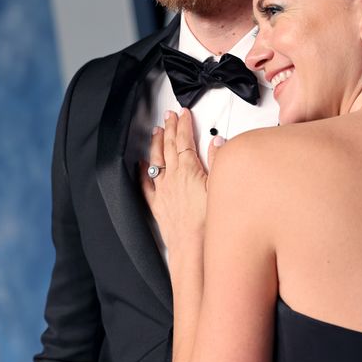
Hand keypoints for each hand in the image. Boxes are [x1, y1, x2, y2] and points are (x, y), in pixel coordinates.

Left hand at [141, 109, 220, 249]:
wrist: (193, 247)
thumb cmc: (208, 222)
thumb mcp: (220, 187)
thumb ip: (218, 162)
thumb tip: (217, 143)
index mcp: (188, 170)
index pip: (184, 140)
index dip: (183, 125)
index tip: (183, 114)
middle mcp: (172, 177)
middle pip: (169, 146)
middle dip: (169, 128)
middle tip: (169, 116)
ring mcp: (163, 191)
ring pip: (156, 160)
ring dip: (157, 144)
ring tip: (156, 132)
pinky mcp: (158, 205)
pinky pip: (146, 184)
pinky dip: (143, 171)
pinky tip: (142, 164)